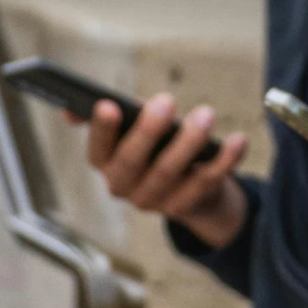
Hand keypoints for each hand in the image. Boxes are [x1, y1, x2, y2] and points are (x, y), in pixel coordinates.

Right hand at [82, 94, 249, 248]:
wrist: (190, 188)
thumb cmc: (157, 146)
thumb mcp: (133, 129)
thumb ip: (112, 118)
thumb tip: (69, 112)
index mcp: (105, 163)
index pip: (97, 149)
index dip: (101, 129)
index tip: (108, 104)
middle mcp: (123, 186)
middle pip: (133, 161)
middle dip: (149, 130)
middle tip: (166, 100)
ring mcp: (154, 201)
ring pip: (169, 172)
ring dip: (188, 141)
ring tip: (205, 114)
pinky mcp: (186, 207)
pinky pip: (206, 182)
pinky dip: (224, 160)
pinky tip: (238, 140)